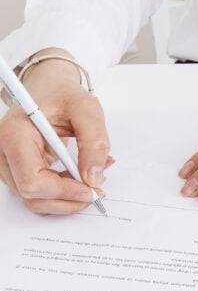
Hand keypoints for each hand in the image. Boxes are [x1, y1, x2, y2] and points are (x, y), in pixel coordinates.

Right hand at [0, 48, 112, 214]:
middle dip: (68, 200)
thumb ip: (94, 142)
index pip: (32, 180)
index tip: (89, 189)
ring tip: (90, 181)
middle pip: (32, 196)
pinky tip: (78, 179)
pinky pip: (39, 196)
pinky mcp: (17, 172)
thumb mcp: (87, 110)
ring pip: (35, 201)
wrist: (49, 89)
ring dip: (66, 200)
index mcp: (15, 133)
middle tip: (96, 191)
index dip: (63, 191)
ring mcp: (8, 164)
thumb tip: (93, 178)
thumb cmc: (63, 96)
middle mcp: (4, 151)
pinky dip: (61, 195)